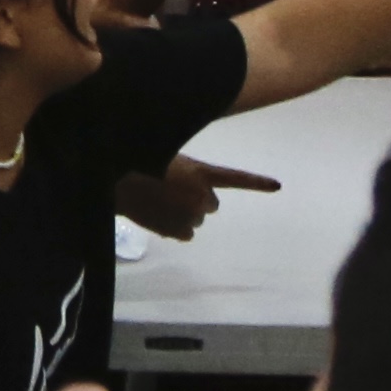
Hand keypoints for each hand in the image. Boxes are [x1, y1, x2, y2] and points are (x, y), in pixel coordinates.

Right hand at [109, 159, 275, 238]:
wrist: (112, 183)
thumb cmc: (135, 163)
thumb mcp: (163, 156)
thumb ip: (184, 173)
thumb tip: (187, 191)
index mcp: (200, 174)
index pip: (236, 179)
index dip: (257, 183)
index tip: (278, 186)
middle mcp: (201, 197)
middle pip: (209, 204)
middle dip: (195, 199)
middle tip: (171, 191)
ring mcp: (191, 216)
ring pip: (196, 220)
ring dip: (184, 213)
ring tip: (159, 202)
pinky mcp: (178, 232)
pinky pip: (185, 234)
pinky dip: (175, 228)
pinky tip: (158, 216)